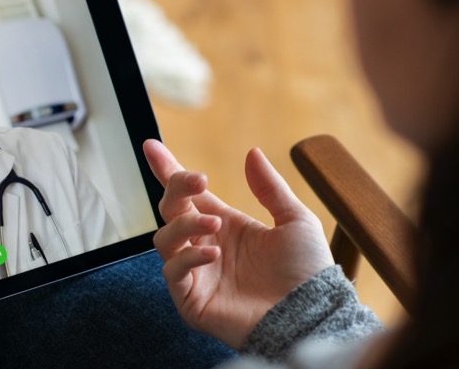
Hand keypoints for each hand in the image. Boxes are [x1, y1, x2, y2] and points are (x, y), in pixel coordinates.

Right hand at [142, 140, 333, 348]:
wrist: (311, 316)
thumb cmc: (307, 274)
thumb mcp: (295, 221)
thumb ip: (270, 188)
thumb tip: (251, 153)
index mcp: (226, 226)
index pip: (188, 195)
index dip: (167, 170)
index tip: (152, 146)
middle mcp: (205, 246)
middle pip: (170, 210)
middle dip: (177, 189)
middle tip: (197, 181)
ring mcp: (196, 273)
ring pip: (165, 238)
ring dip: (185, 225)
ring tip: (215, 225)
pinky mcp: (190, 299)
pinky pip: (172, 271)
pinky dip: (188, 258)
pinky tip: (213, 255)